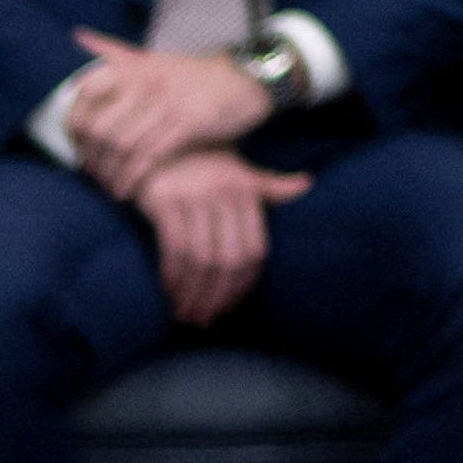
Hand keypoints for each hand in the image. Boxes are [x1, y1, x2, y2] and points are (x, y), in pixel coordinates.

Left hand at [64, 30, 273, 199]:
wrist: (243, 79)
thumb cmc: (192, 75)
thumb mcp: (152, 58)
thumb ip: (113, 51)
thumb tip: (77, 35)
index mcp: (134, 66)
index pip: (86, 92)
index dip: (75, 123)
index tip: (76, 145)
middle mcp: (146, 81)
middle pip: (100, 125)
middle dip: (92, 155)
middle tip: (92, 174)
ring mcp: (167, 101)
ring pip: (123, 144)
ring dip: (111, 172)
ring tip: (107, 186)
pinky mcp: (188, 122)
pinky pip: (151, 154)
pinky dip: (134, 176)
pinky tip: (127, 189)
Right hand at [133, 149, 310, 326]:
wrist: (156, 143)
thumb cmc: (202, 163)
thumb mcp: (239, 172)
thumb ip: (270, 186)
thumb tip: (307, 184)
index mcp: (245, 190)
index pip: (254, 251)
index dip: (242, 286)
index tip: (227, 306)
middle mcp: (223, 191)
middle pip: (228, 261)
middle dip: (215, 297)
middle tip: (203, 318)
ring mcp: (193, 194)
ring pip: (200, 259)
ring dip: (191, 293)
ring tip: (185, 312)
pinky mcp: (164, 198)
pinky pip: (173, 249)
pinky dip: (172, 275)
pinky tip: (169, 290)